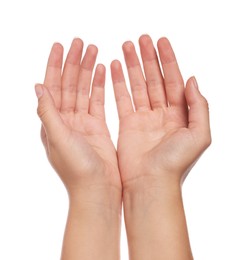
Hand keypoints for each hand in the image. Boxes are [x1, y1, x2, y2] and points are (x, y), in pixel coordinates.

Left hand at [36, 38, 120, 208]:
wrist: (99, 189)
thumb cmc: (77, 170)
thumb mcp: (58, 140)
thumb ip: (48, 114)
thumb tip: (37, 87)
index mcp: (52, 122)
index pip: (52, 87)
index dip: (54, 66)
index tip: (60, 46)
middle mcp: (65, 120)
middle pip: (68, 84)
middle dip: (73, 63)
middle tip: (81, 43)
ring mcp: (82, 122)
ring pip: (83, 90)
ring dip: (87, 71)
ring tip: (93, 51)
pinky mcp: (98, 126)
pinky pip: (97, 101)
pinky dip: (99, 86)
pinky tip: (102, 72)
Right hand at [111, 35, 210, 191]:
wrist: (151, 184)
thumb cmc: (176, 164)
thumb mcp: (200, 135)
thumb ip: (199, 106)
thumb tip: (192, 80)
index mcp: (180, 115)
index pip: (174, 80)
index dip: (168, 60)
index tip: (160, 42)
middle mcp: (162, 114)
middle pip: (155, 79)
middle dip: (149, 58)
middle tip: (141, 39)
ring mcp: (144, 118)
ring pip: (138, 86)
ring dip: (133, 66)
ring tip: (126, 47)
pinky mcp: (128, 124)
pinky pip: (123, 99)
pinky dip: (119, 83)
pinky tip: (116, 68)